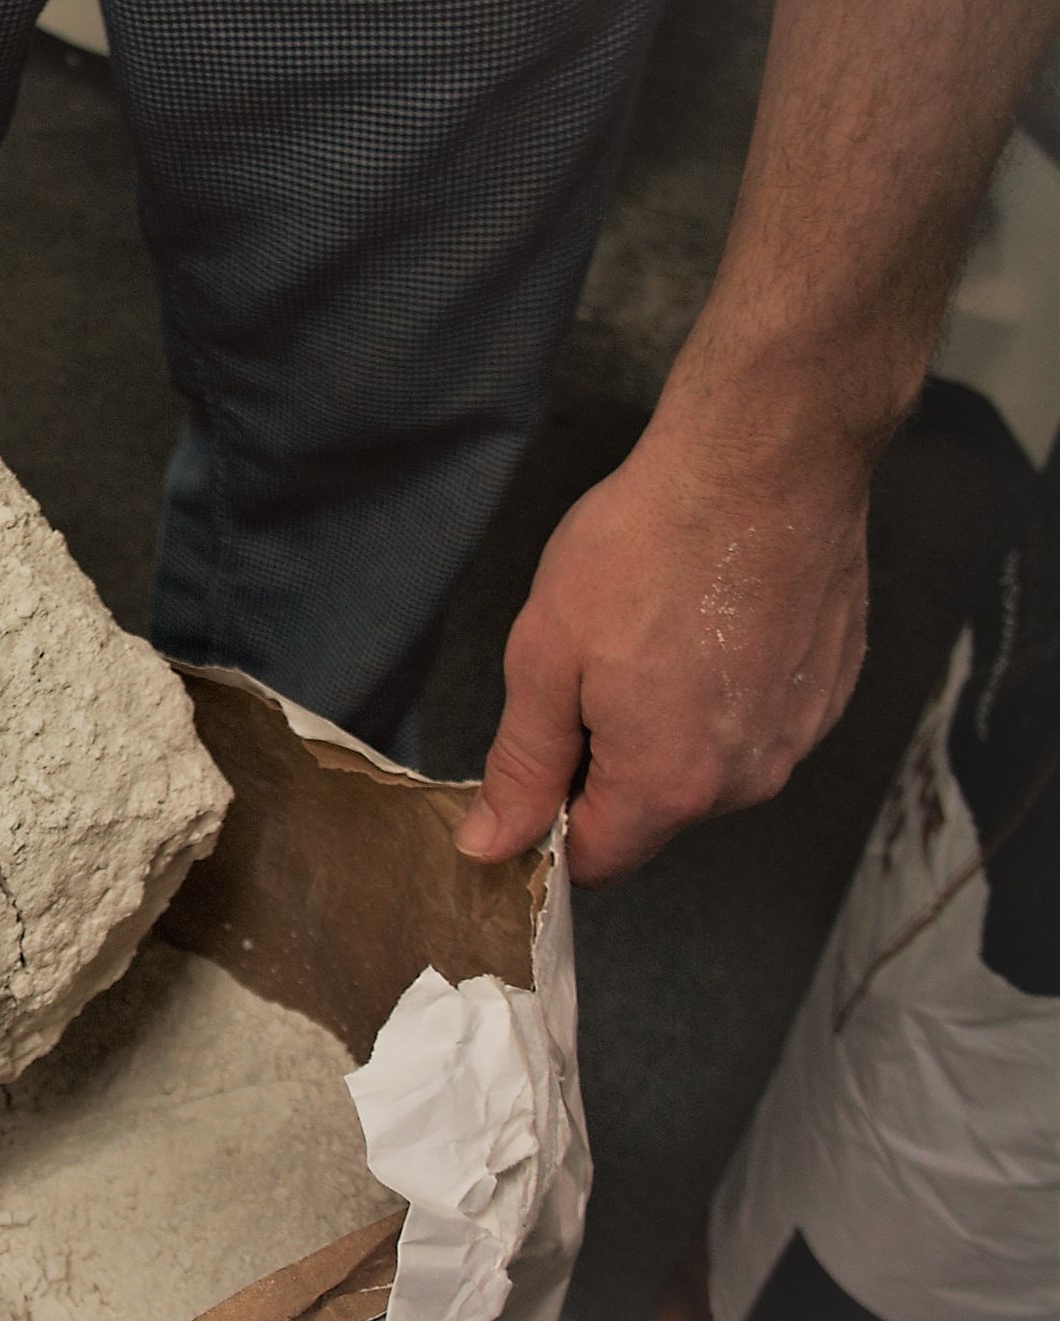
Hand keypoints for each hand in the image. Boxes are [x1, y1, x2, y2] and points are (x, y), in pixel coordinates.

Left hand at [454, 408, 870, 884]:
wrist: (763, 461)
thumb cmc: (645, 547)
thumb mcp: (545, 657)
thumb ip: (523, 766)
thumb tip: (492, 846)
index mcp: (669, 784)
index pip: (596, 859)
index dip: (550, 823)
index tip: (533, 765)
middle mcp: (747, 779)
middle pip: (651, 811)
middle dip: (607, 761)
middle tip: (589, 665)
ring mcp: (798, 734)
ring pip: (705, 763)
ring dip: (666, 722)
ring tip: (651, 631)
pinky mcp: (828, 687)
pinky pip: (754, 718)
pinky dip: (721, 688)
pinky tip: (704, 620)